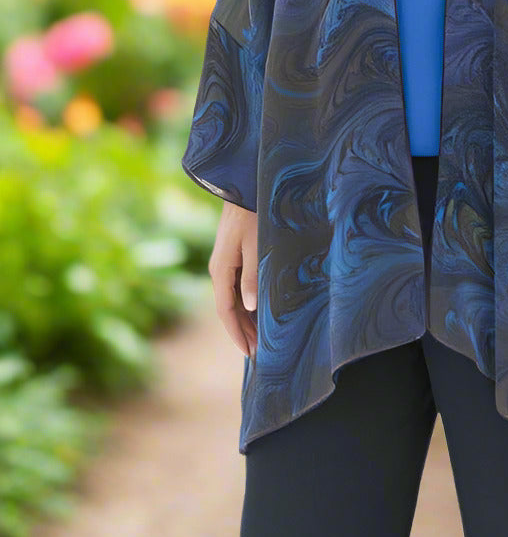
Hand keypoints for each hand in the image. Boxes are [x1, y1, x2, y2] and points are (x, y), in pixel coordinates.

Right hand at [208, 200, 258, 357]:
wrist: (242, 184)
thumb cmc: (253, 213)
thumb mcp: (255, 245)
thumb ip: (252, 276)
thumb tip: (248, 308)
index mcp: (220, 269)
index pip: (225, 310)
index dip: (236, 333)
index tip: (249, 352)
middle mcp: (219, 268)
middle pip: (228, 308)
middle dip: (241, 330)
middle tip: (258, 351)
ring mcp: (224, 261)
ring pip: (232, 298)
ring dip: (244, 318)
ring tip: (259, 336)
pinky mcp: (232, 254)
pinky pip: (236, 285)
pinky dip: (246, 302)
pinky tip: (256, 308)